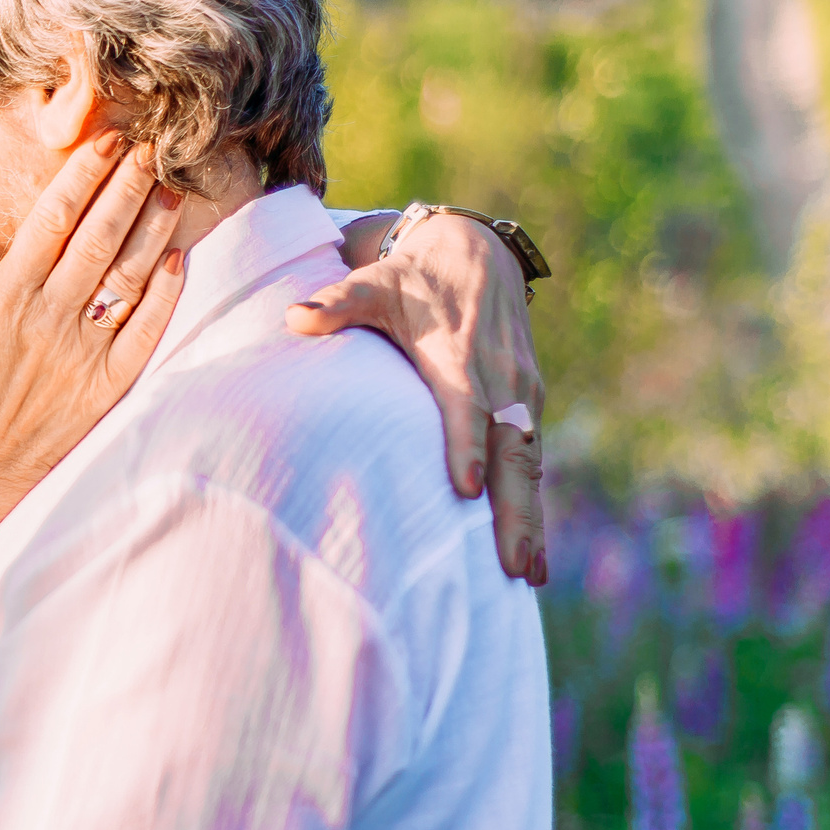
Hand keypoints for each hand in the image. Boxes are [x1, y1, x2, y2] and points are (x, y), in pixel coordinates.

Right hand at [0, 134, 189, 537]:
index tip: (106, 141)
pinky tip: (177, 259)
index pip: (52, 220)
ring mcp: (82, 352)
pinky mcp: (108, 386)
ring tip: (173, 189)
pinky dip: (164, 294)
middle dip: (127, 187)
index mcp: (8, 295)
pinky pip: (145, 332)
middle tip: (152, 149)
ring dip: (153, 229)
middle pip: (98, 238)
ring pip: (127, 276)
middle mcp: (48, 317)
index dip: (82, 175)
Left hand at [287, 213, 546, 583]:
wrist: (477, 253)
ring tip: (528, 576)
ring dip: (531, 520)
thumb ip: (336, 302)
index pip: (468, 407)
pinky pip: (533, 461)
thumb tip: (295, 316)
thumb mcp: (373, 283)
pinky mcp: (529, 405)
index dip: (467, 446)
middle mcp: (502, 379)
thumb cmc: (412, 279)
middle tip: (513, 566)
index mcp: (462, 356)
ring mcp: (522, 395)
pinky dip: (534, 505)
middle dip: (514, 511)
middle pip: (512, 452)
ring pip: (530, 465)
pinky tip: (531, 554)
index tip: (466, 489)